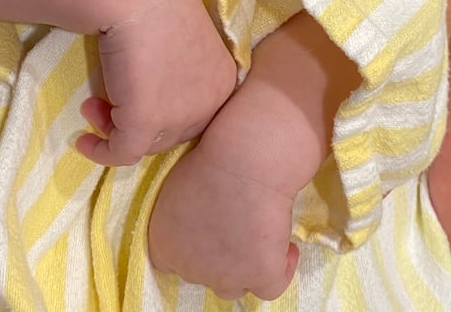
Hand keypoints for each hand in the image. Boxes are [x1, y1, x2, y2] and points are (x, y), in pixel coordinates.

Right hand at [76, 0, 236, 166]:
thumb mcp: (177, 40)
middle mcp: (210, 104)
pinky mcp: (146, 123)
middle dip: (133, 119)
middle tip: (101, 101)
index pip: (191, 114)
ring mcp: (180, 116)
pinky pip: (122, 153)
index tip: (129, 93)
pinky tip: (83, 140)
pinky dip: (101, 151)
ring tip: (90, 105)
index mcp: (223, 81)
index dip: (158, 111)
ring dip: (114, 128)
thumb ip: (174, 69)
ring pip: (146, 143)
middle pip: (169, 132)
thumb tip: (153, 87)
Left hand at [148, 136, 298, 300]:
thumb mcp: (174, 188)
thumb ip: (178, 217)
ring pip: (233, 288)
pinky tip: (285, 248)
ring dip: (242, 269)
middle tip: (232, 227)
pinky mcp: (260, 275)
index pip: (169, 263)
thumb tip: (193, 220)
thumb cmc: (210, 162)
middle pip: (203, 274)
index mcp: (165, 246)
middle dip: (216, 257)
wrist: (244, 162)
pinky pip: (272, 287)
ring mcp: (226, 278)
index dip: (190, 248)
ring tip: (257, 240)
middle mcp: (191, 270)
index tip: (205, 230)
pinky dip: (280, 271)